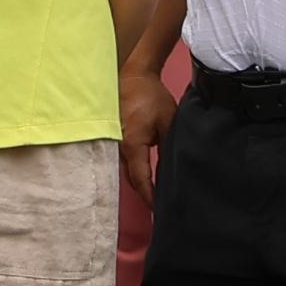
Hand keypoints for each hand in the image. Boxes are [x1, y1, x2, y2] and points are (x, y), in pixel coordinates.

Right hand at [120, 60, 178, 203]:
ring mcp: (112, 142)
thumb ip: (168, 148)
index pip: (141, 179)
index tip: (159, 210)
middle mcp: (118, 147)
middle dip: (144, 194)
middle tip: (158, 207)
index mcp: (132, 144)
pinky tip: (142, 176)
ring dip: (137, 183)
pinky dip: (132, 170)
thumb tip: (173, 171)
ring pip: (125, 170)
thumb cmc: (150, 97)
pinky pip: (122, 160)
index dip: (150, 197)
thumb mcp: (168, 122)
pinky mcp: (112, 138)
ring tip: (152, 194)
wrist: (132, 75)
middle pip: (130, 179)